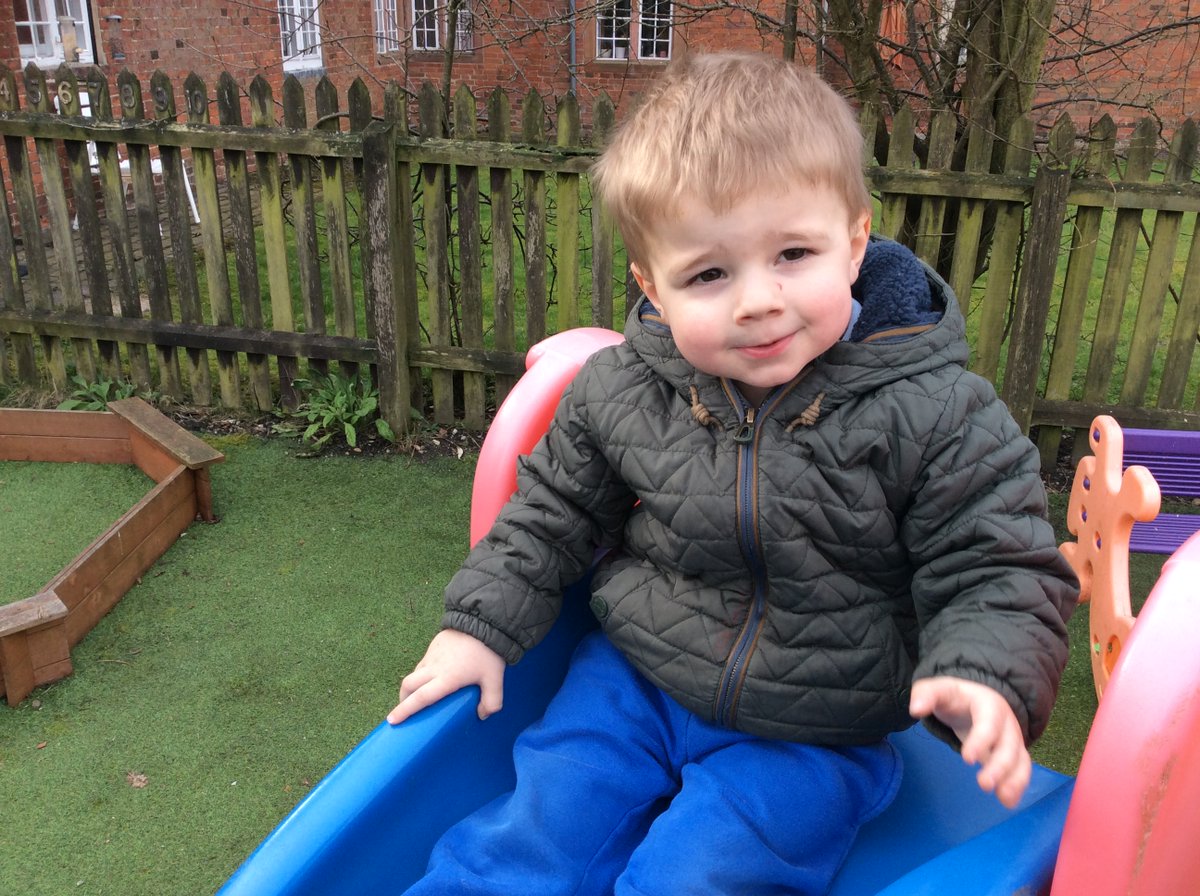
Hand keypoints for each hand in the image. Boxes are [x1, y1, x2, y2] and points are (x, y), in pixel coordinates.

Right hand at [387, 629, 505, 725]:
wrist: (483, 620)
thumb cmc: (488, 653)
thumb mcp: (495, 679)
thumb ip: (492, 701)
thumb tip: (482, 715)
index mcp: (447, 678)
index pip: (420, 698)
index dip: (405, 710)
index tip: (392, 720)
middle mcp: (434, 667)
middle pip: (408, 685)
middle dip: (402, 700)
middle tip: (403, 711)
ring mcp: (432, 655)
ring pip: (415, 673)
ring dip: (411, 686)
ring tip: (418, 695)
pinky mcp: (434, 645)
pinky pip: (423, 663)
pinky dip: (421, 674)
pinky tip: (432, 676)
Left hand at [909, 677, 1030, 808]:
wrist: (973, 699)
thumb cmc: (955, 697)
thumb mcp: (939, 690)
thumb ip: (926, 695)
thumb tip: (915, 709)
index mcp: (988, 704)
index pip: (989, 721)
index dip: (982, 740)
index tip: (968, 759)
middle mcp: (1006, 722)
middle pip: (1008, 744)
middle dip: (999, 766)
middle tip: (984, 784)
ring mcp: (1013, 738)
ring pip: (1020, 759)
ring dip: (1014, 779)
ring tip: (1004, 799)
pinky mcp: (1014, 753)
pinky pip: (1022, 769)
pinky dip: (1018, 785)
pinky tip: (1008, 802)